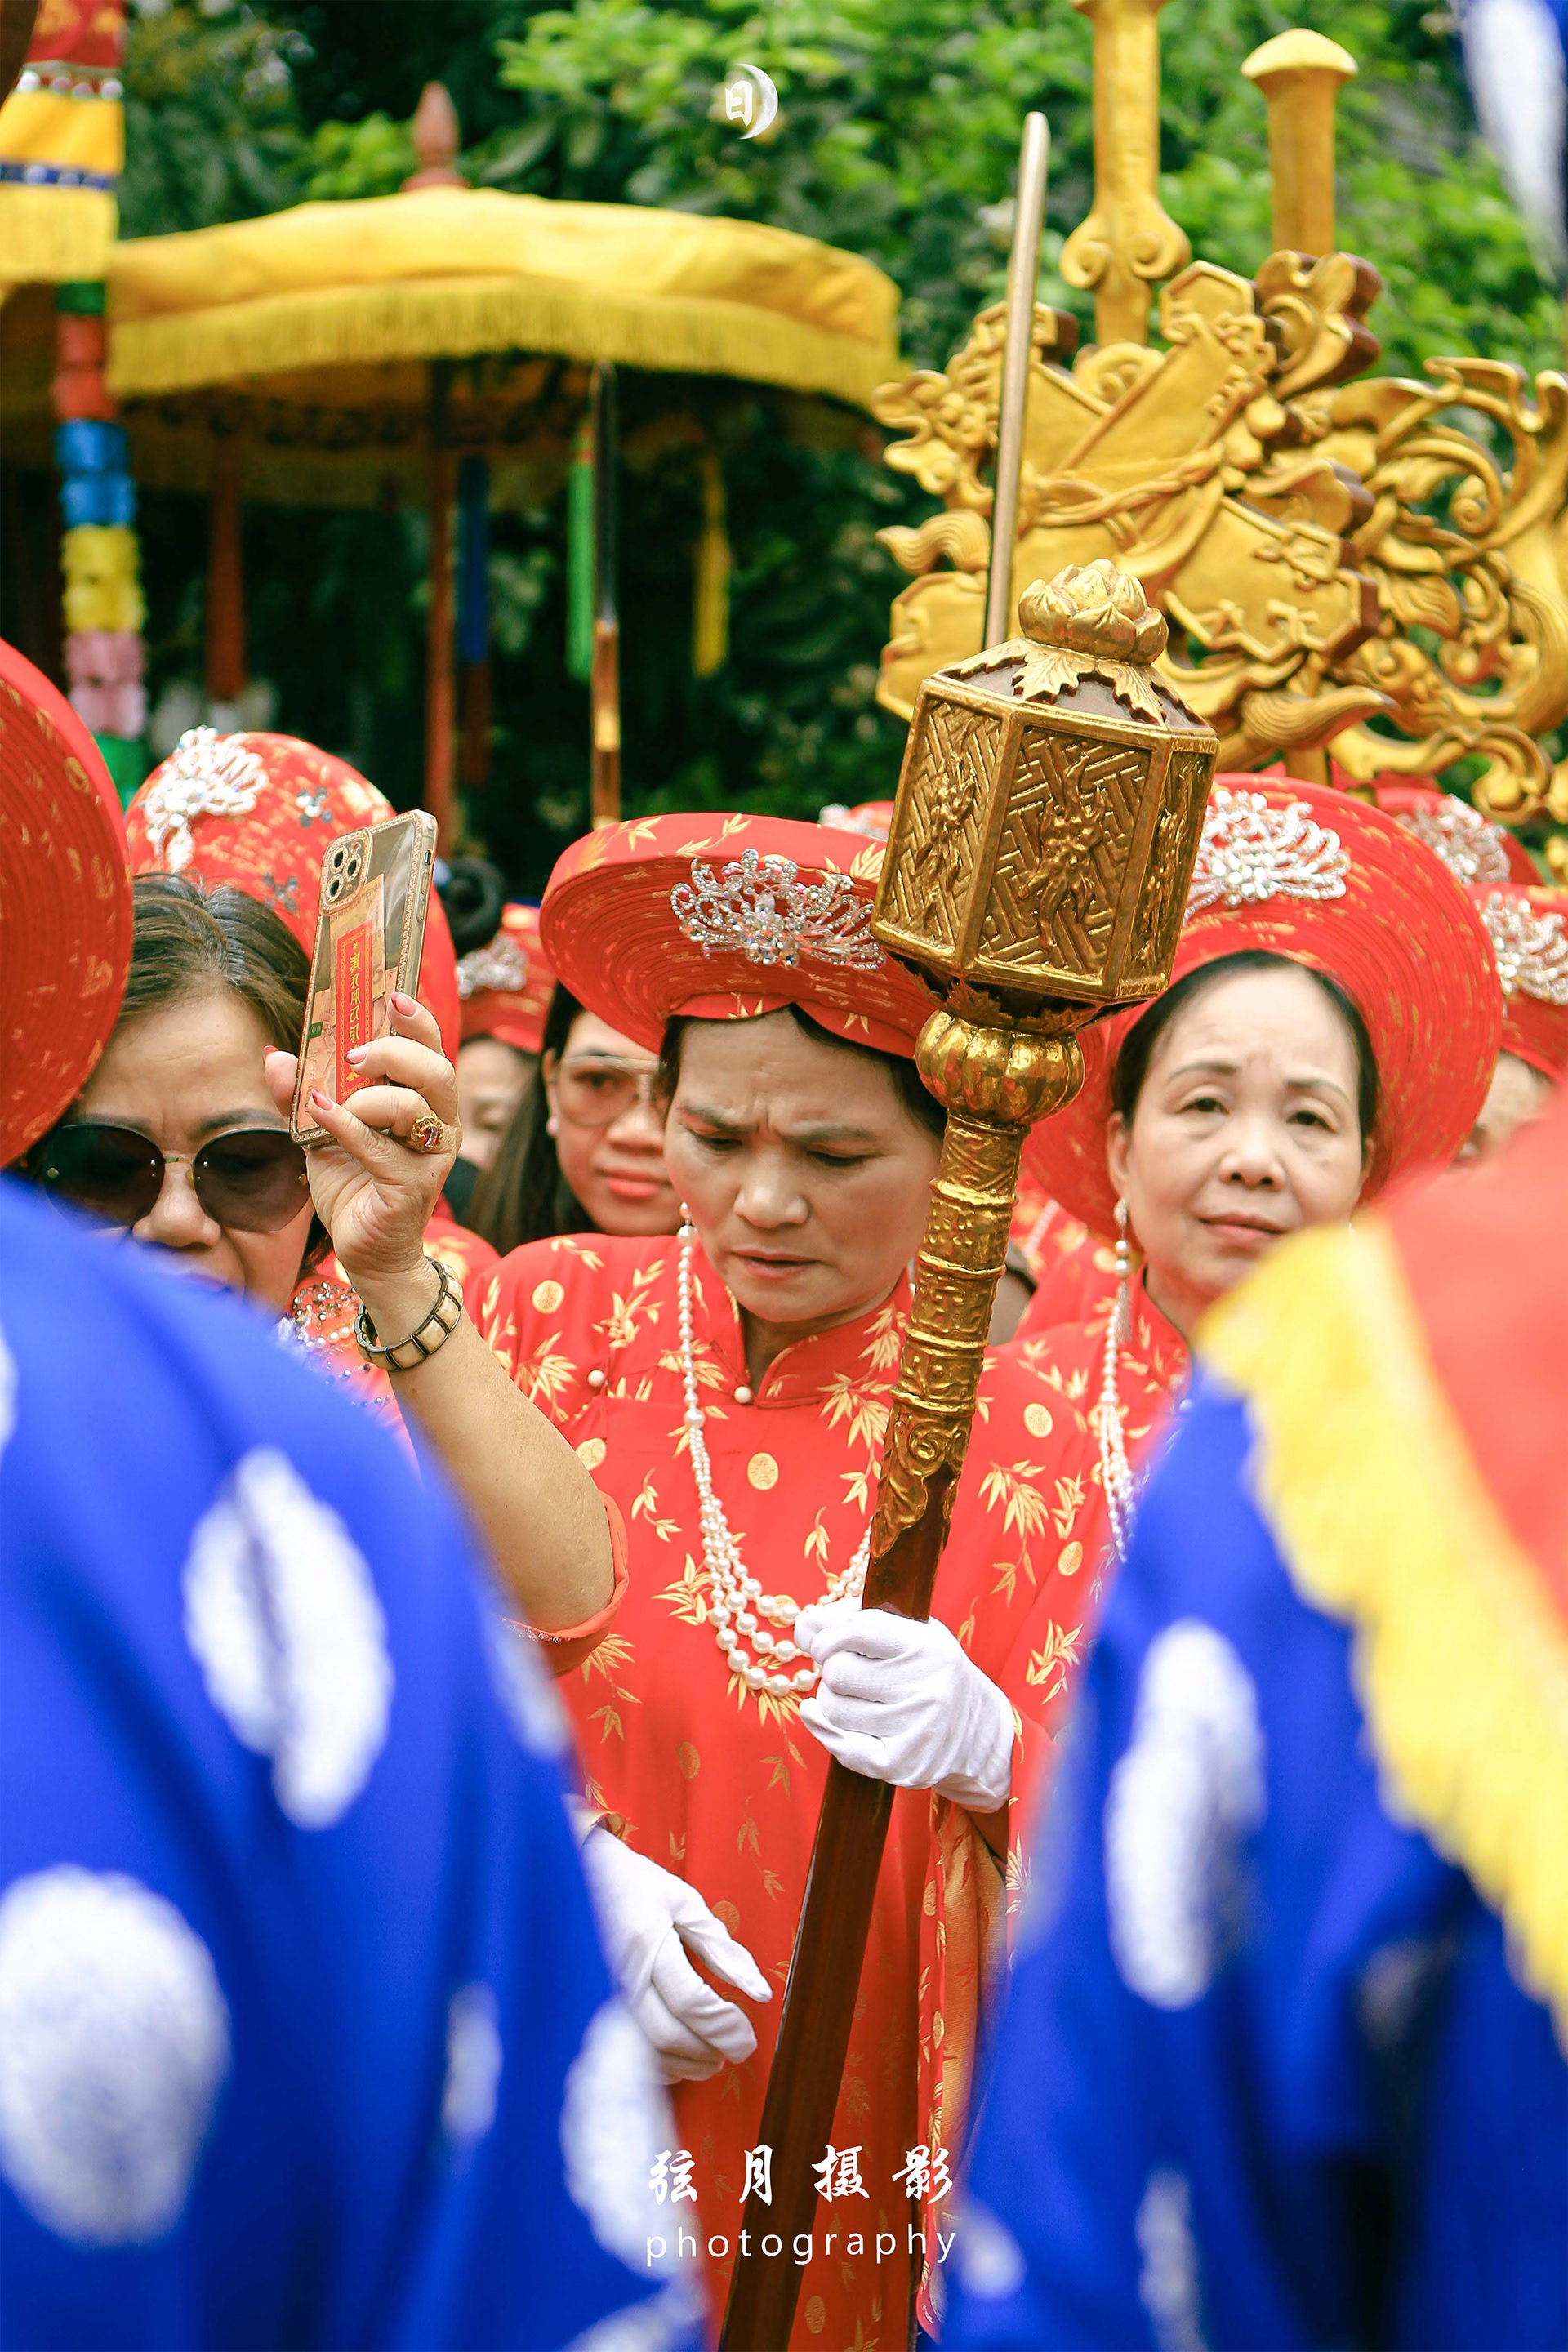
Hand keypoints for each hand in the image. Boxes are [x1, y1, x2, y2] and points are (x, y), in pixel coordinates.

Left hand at [263, 993, 459, 1294]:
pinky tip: (320, 1115)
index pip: (433, 1051)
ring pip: (416, 1108)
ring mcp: (430, 1159)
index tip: (394, 995)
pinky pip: (382, 1149)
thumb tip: (275, 1056)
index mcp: (423, 1104)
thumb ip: (300, 1095)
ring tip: (332, 1099)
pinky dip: (347, 1126)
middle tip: (353, 1055)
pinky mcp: (412, 1188)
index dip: (419, 1021)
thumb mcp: (320, 1133)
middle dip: (396, 1052)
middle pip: (438, 1072)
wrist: (367, 1252)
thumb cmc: (354, 1186)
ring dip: (370, 1096)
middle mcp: (438, 1127)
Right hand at [580, 1828, 770, 2083]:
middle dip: (708, 2051)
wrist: (577, 1877)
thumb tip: (760, 1992)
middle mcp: (620, 1975)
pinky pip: (624, 2051)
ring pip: (644, 2050)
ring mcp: (601, 1995)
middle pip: (667, 2034)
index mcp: (648, 1942)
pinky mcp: (591, 2006)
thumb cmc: (636, 1885)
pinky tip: (680, 2057)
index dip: (724, 2027)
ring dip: (686, 2063)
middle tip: (736, 2050)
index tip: (748, 2037)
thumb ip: (722, 1949)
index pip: (691, 2001)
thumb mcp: (686, 1903)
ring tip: (714, 2057)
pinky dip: (659, 2064)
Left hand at [794, 1601, 1014, 1812]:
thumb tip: (804, 1625)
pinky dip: (821, 1727)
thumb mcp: (909, 1633)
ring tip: (852, 1696)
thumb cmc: (930, 1671)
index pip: (856, 1630)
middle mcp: (927, 1688)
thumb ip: (854, 1619)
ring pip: (833, 1708)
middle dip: (832, 1669)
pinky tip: (820, 1715)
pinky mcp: (900, 1765)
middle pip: (838, 1672)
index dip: (828, 1635)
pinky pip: (839, 1745)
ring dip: (830, 1699)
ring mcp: (915, 1730)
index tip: (825, 1642)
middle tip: (844, 1672)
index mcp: (929, 1646)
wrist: (977, 1733)